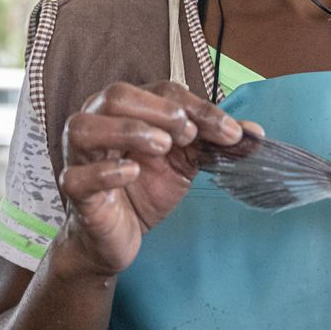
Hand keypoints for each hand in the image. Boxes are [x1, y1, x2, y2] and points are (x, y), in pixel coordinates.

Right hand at [59, 81, 261, 274]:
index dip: (198, 107)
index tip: (230, 131)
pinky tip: (132, 172)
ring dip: (129, 130)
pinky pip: (77, 175)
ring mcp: (81, 156)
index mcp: (128, 109)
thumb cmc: (146, 188)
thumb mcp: (185, 161)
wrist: (119, 238)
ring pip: (86, 126)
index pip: (162, 91)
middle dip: (160, 110)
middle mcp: (98, 123)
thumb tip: (256, 133)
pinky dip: (106, 171)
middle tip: (189, 134)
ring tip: (163, 146)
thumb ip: (214, 143)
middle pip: (117, 95)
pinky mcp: (74, 191)